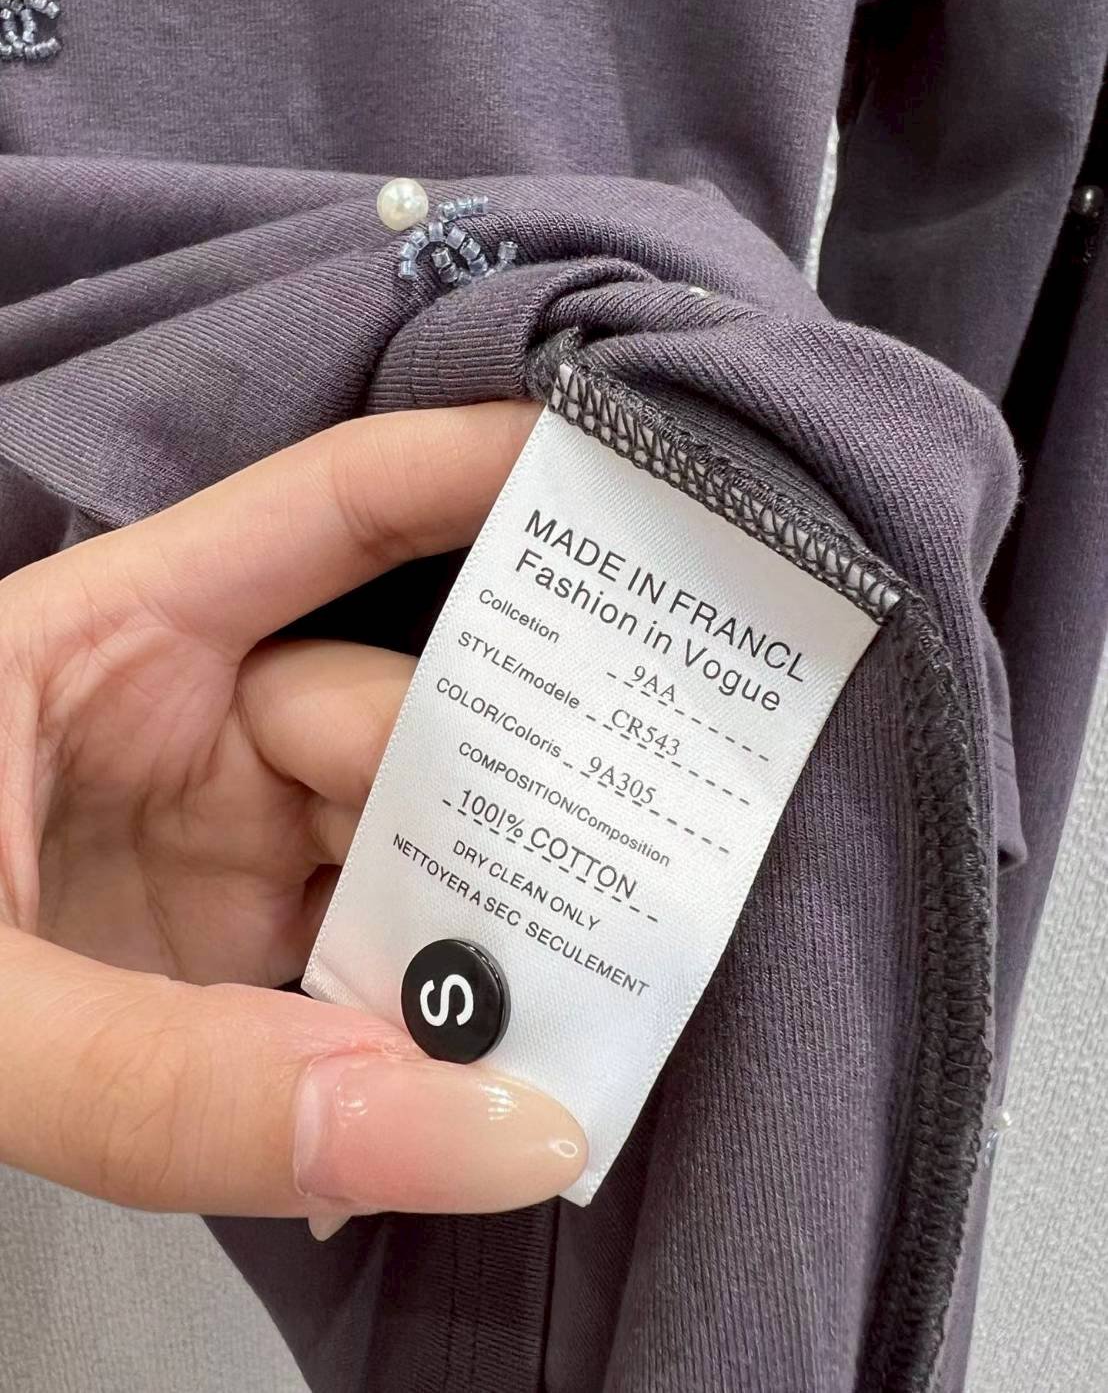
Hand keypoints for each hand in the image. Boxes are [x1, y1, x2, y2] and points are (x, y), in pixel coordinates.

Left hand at [0, 401, 584, 1234]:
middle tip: (653, 869)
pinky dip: (411, 1060)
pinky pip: (364, 994)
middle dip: (511, 801)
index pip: (332, 513)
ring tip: (559, 1039)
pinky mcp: (230, 974)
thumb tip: (486, 1134)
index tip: (631, 457)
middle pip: (403, 727)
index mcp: (120, 641)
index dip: (479, 467)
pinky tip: (450, 1120)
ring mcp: (220, 860)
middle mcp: (194, 735)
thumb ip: (180, 1080)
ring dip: (476, 955)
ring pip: (408, 868)